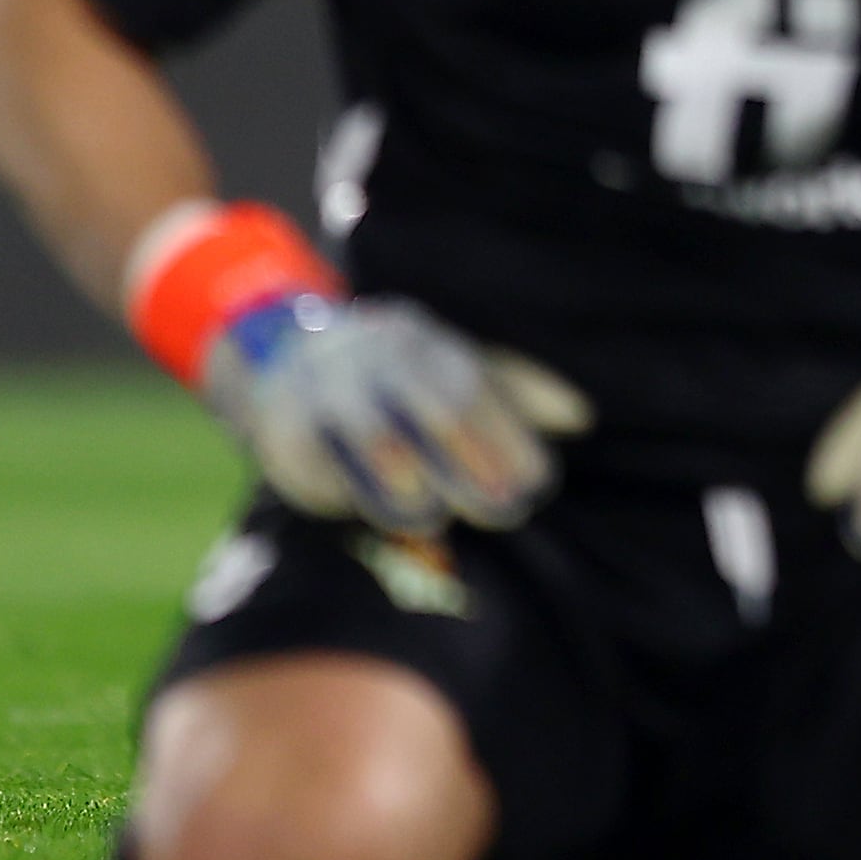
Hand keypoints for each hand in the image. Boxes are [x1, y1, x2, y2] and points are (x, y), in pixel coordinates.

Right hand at [126, 198, 584, 537]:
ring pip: (375, 445)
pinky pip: (318, 470)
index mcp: (422, 341)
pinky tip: (369, 514)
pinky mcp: (280, 432)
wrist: (283, 352)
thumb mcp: (453, 366)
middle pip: (432, 412)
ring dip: (409, 489)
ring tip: (434, 518)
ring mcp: (326, 392)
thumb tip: (580, 414)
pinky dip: (344, 495)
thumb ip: (516, 390)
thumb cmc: (396, 376)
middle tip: (503, 512)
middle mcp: (376, 358)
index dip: (506, 440)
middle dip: (471, 468)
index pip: (473, 388)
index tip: (536, 485)